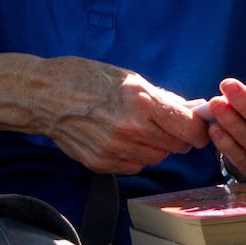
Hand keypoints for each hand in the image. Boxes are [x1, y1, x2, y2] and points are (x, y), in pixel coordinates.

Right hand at [37, 57, 211, 173]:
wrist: (45, 96)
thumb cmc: (87, 79)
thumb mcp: (132, 80)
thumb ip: (163, 99)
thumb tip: (191, 110)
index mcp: (143, 104)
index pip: (189, 129)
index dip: (199, 130)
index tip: (200, 128)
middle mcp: (132, 130)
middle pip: (176, 147)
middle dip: (178, 137)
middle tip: (169, 124)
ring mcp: (115, 150)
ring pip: (156, 158)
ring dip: (157, 146)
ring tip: (141, 128)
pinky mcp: (101, 163)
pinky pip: (134, 165)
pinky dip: (135, 155)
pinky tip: (123, 138)